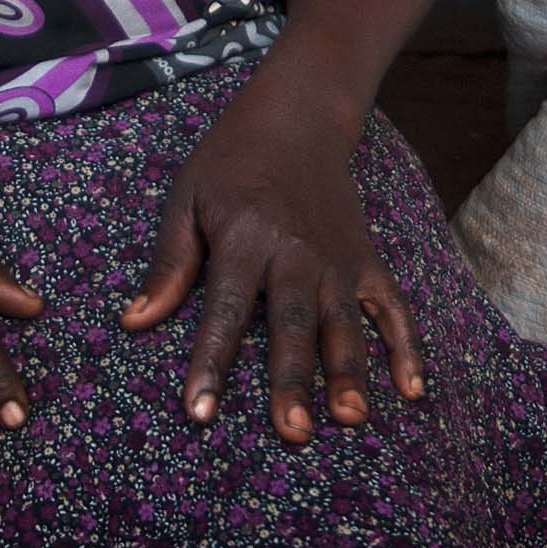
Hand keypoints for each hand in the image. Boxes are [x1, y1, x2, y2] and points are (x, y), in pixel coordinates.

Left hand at [118, 62, 426, 441]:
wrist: (299, 114)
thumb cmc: (231, 160)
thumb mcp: (187, 198)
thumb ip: (169, 263)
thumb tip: (135, 323)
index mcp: (245, 238)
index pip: (226, 311)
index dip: (211, 362)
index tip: (199, 412)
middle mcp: (295, 253)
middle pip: (294, 324)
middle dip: (293, 381)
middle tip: (293, 433)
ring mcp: (338, 258)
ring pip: (344, 322)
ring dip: (349, 371)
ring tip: (350, 419)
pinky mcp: (367, 259)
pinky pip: (391, 307)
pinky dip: (406, 346)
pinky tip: (412, 390)